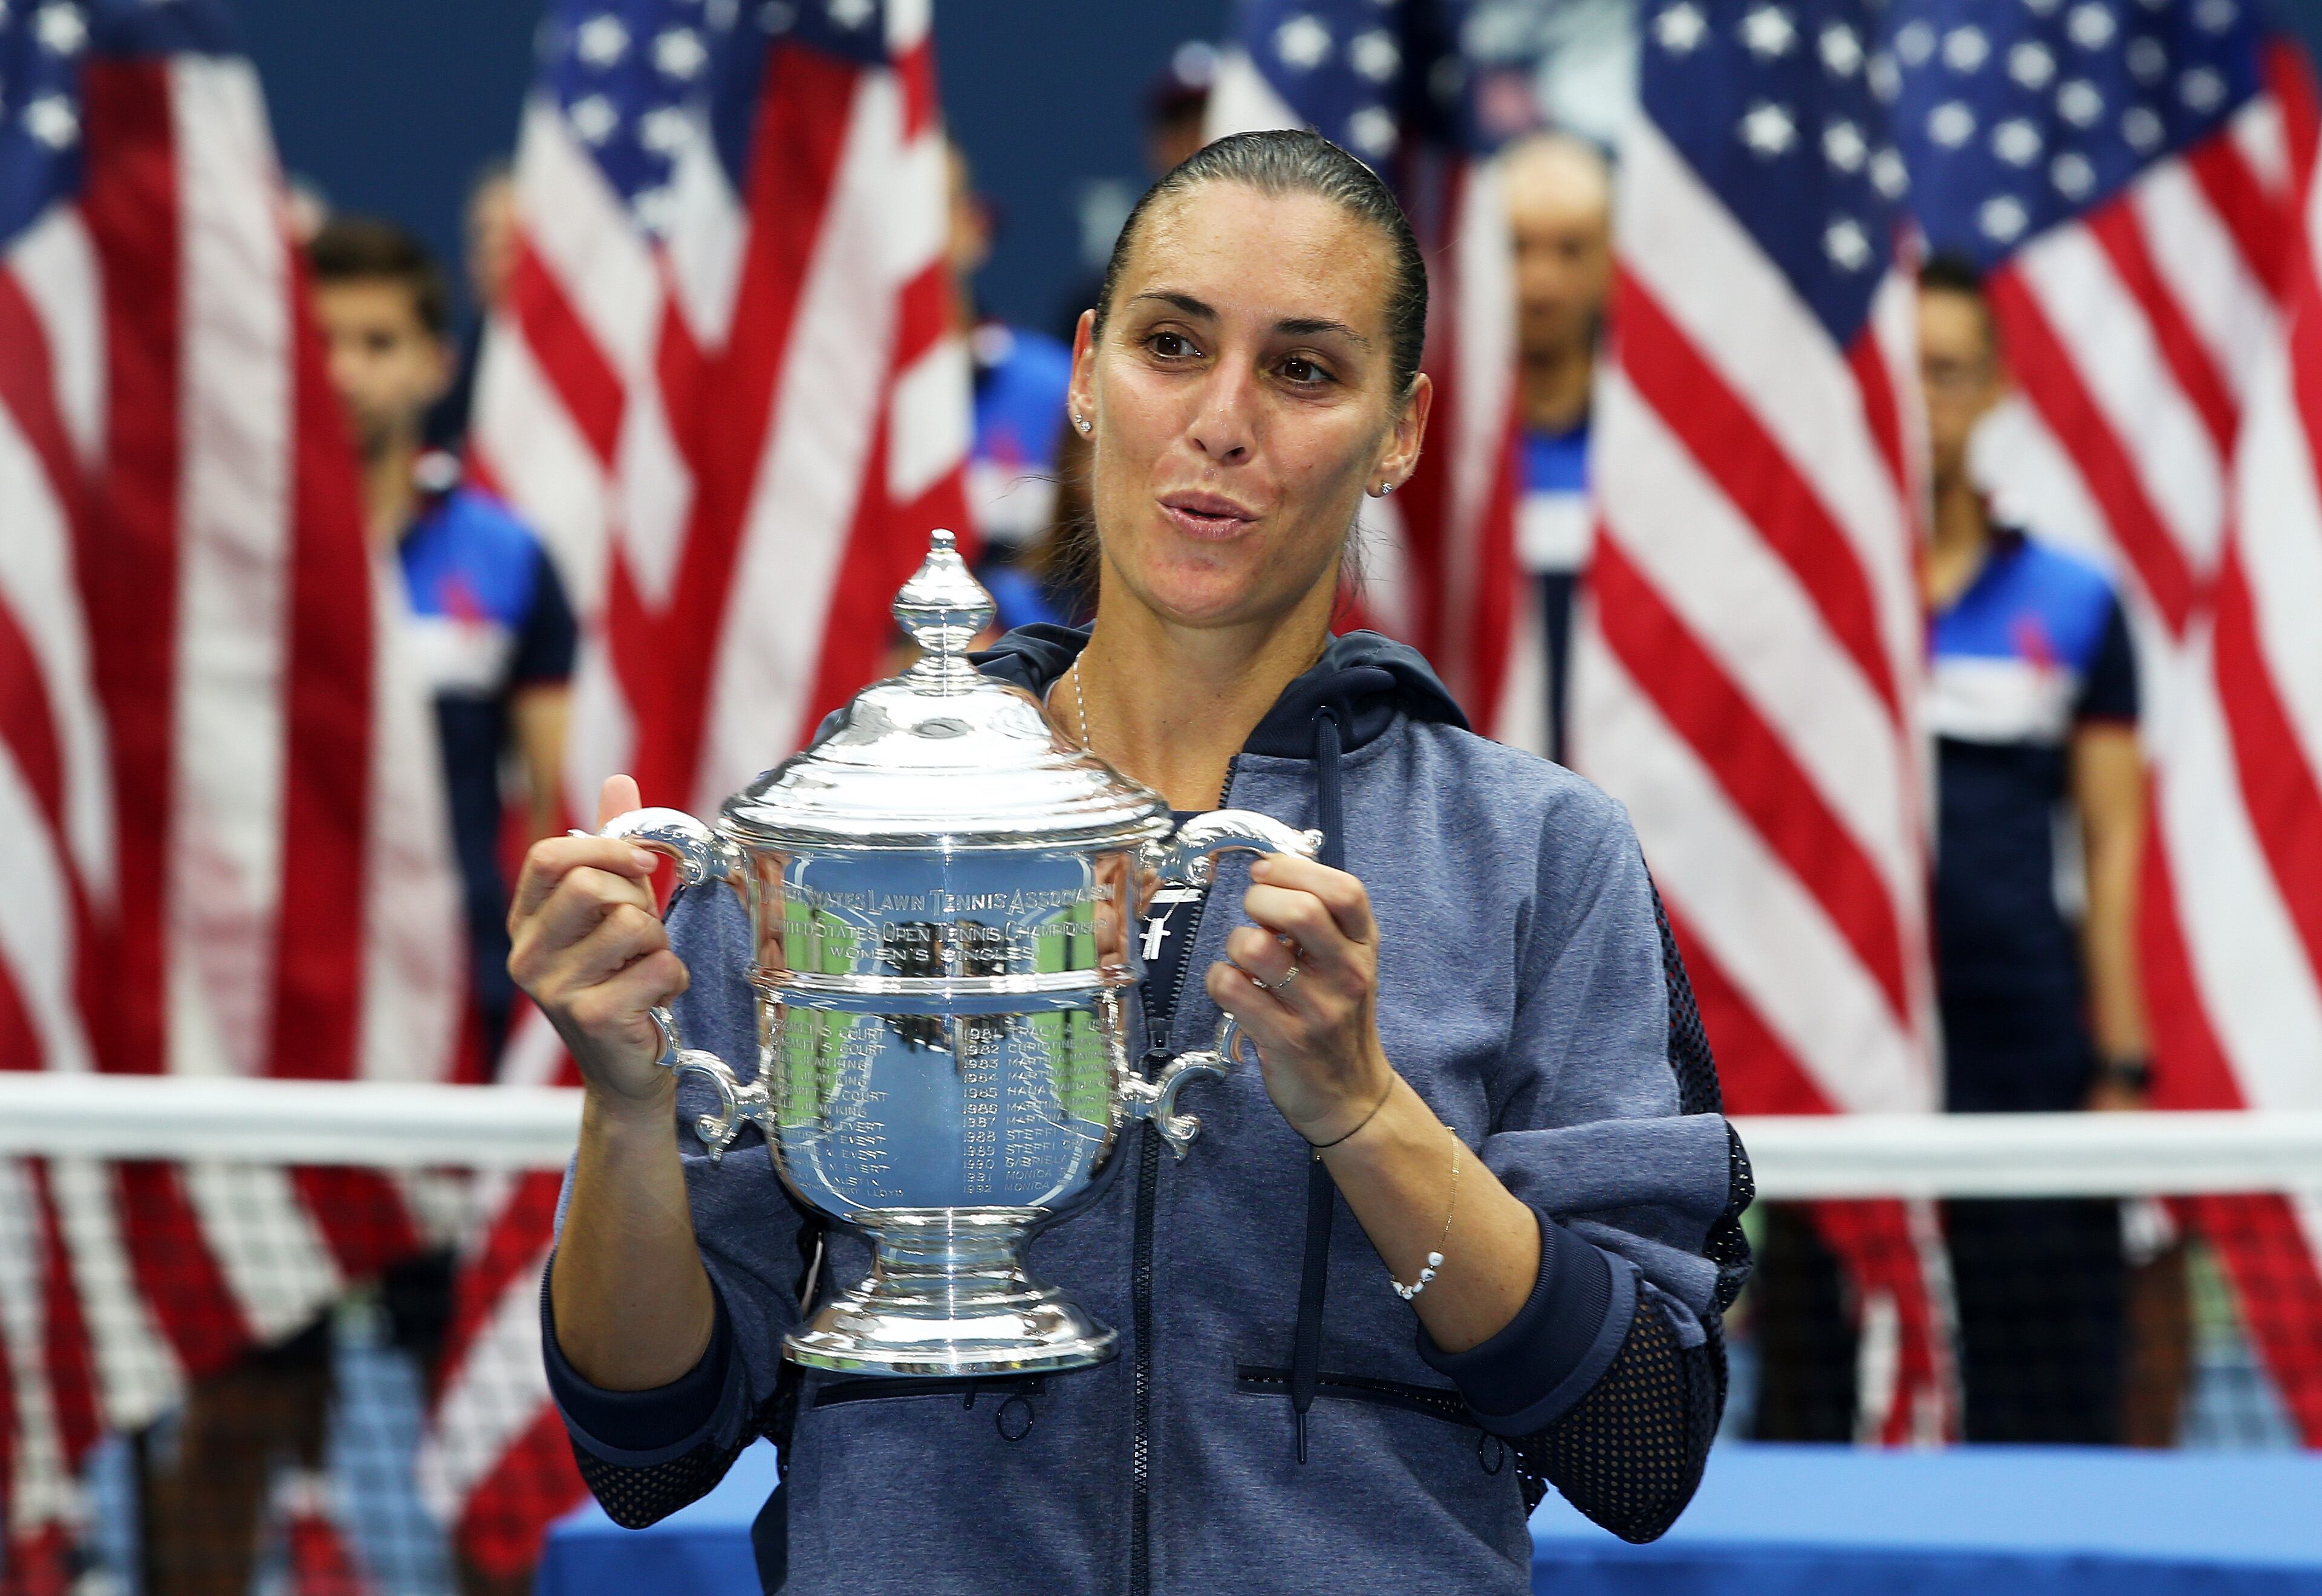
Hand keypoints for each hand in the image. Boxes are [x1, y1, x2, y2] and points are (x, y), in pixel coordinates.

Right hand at [508, 775, 688, 1109]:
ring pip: (631, 924)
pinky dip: (674, 978)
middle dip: (638, 904)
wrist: (628, 1069)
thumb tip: (618, 780)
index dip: (606, 848)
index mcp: (526, 921)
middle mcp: (525, 954)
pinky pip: (659, 965)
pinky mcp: (589, 1017)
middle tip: (642, 939)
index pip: (549, 856)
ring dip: (660, 944)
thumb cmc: (622, 980)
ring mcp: (552, 989)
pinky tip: (656, 1001)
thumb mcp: (616, 907)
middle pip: (591, 886)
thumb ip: (614, 848)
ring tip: (647, 970)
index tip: (645, 864)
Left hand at [1204, 853, 1394, 1144]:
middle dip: (1259, 901)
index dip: (1295, 870)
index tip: (1266, 874)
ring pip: (1255, 948)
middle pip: (1301, 911)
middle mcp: (1348, 974)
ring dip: (1236, 944)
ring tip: (1246, 960)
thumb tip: (1267, 871)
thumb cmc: (1339, 1017)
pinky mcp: (1284, 1040)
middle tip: (1255, 918)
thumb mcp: (1347, 961)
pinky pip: (1231, 988)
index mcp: (1364, 946)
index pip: (1344, 890)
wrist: (1351, 1095)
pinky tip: (1235, 989)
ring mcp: (1318, 1010)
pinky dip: (1220, 979)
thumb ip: (1321, 918)